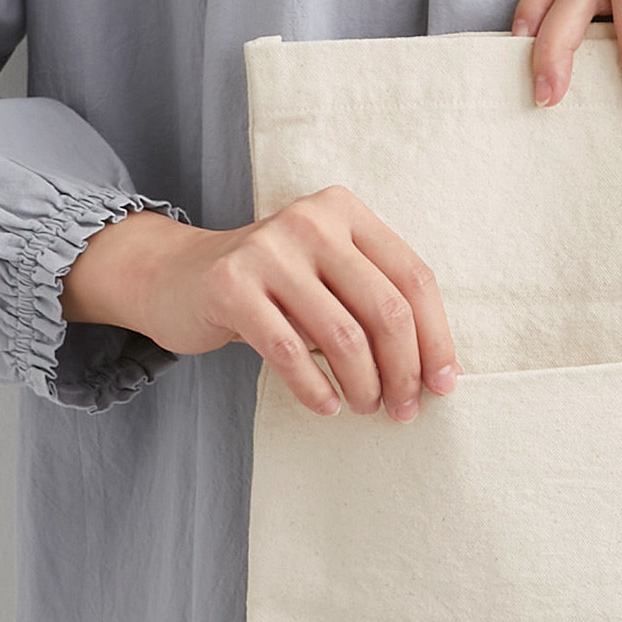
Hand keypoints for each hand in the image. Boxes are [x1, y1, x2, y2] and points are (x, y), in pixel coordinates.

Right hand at [58, 190, 461, 419]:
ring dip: (363, 385)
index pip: (414, 277)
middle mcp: (311, 220)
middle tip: (404, 409)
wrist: (177, 277)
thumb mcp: (330, 279)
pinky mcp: (230, 285)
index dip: (436, 337)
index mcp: (346, 212)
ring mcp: (268, 250)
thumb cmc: (273, 289)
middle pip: (386, 308)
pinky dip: (314, 388)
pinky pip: (288, 351)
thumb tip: (439, 372)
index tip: (444, 384)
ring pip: (343, 335)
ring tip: (363, 407)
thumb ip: (377, 306)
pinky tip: (326, 406)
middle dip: (404, 370)